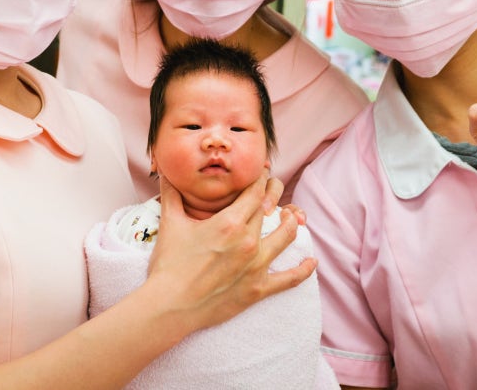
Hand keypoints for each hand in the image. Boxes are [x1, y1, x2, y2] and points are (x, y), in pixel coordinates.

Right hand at [147, 170, 316, 331]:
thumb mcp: (170, 223)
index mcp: (229, 222)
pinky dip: (303, 269)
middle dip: (274, 195)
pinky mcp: (257, 289)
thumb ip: (171, 194)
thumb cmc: (169, 264)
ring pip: (285, 237)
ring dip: (291, 224)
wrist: (170, 305)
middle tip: (274, 189)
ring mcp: (256, 265)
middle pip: (270, 209)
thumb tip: (165, 172)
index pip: (255, 191)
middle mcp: (248, 240)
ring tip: (292, 217)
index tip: (264, 172)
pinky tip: (311, 261)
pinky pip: (289, 278)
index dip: (261, 178)